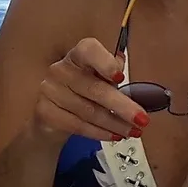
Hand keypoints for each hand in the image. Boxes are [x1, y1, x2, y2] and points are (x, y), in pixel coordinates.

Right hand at [31, 37, 149, 142]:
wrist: (52, 115)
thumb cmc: (83, 92)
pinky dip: (100, 133)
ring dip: (115, 124)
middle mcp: (60, 69)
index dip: (104, 63)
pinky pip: (78, 125)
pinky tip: (114, 136)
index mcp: (77, 56)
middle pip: (94, 88)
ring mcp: (50, 90)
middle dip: (122, 106)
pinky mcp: (45, 111)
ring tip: (133, 131)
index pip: (88, 50)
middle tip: (142, 119)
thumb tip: (124, 68)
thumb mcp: (99, 78)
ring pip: (89, 111)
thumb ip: (113, 73)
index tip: (120, 77)